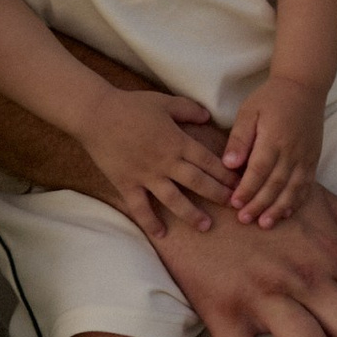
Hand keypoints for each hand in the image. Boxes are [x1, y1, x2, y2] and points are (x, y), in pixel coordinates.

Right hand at [101, 87, 235, 241]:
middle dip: (218, 195)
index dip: (226, 174)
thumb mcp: (164, 102)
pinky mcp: (127, 184)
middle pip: (197, 182)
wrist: (96, 114)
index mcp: (177, 142)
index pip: (208, 161)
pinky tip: (161, 234)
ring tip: (205, 226)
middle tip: (234, 207)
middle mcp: (166, 162)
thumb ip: (188, 109)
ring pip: (174, 199)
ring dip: (191, 214)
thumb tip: (208, 116)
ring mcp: (146, 175)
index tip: (240, 184)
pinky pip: (141, 207)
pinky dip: (150, 221)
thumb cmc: (131, 105)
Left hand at [222, 78, 322, 227]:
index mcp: (274, 138)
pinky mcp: (313, 159)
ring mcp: (306, 157)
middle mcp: (292, 151)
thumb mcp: (249, 110)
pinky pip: (307, 185)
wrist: (304, 86)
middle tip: (245, 219)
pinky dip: (297, 200)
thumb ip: (239, 138)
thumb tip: (229, 164)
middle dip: (259, 204)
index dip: (247, 189)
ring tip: (265, 223)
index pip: (259, 170)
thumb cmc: (271, 97)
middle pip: (275, 184)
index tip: (234, 203)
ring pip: (293, 189)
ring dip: (279, 208)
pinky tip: (287, 212)